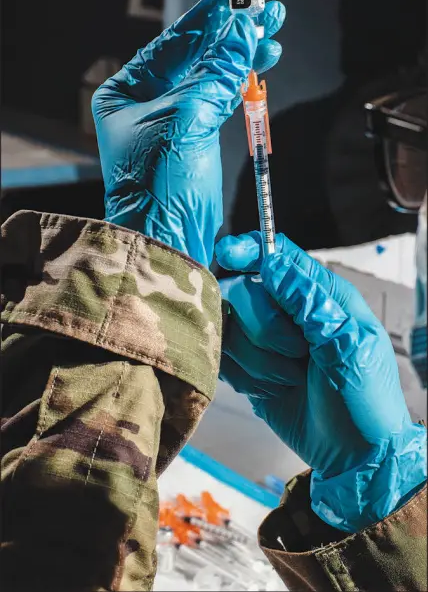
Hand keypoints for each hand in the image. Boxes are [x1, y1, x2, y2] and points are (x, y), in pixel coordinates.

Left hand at [92, 0, 284, 266]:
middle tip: (268, 12)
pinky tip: (260, 65)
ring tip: (273, 36)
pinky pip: (220, 100)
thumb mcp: (188, 118)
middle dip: (233, 35)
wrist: (168, 242)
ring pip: (212, 77)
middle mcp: (145, 103)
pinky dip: (242, 84)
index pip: (174, 42)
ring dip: (243, 57)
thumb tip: (244, 30)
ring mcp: (171, 121)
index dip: (210, 16)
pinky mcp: (194, 140)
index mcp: (126, 91)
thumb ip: (219, 72)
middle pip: (195, 56)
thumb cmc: (159, 185)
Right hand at [216, 231, 426, 531]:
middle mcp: (289, 313)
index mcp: (320, 296)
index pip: (276, 255)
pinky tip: (272, 389)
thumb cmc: (366, 400)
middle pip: (244, 291)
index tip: (227, 254)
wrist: (357, 458)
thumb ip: (308, 300)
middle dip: (264, 326)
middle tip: (295, 353)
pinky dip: (245, 376)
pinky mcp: (250, 371)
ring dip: (257, 359)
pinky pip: (225, 360)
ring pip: (230, 328)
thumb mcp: (348, 344)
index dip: (249, 250)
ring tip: (291, 377)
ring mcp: (266, 343)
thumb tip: (270, 262)